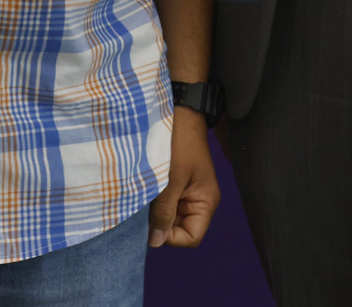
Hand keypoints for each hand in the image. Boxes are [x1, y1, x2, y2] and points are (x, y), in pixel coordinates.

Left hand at [149, 108, 219, 247]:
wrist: (179, 111)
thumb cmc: (179, 141)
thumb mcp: (171, 179)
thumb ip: (164, 211)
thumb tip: (156, 242)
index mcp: (206, 202)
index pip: (191, 237)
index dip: (171, 235)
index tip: (153, 220)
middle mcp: (198, 200)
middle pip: (179, 229)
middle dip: (161, 221)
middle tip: (147, 204)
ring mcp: (186, 192)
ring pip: (168, 215)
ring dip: (155, 209)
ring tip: (146, 192)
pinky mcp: (174, 183)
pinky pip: (164, 202)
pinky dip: (153, 199)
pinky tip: (145, 187)